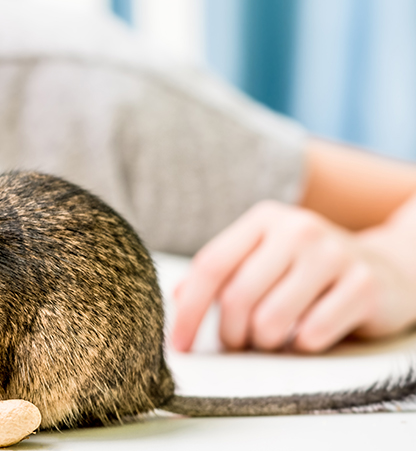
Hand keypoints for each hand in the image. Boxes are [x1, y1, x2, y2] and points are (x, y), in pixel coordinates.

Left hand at [171, 201, 415, 352]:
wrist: (389, 268)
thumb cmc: (309, 269)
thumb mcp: (264, 257)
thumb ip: (222, 272)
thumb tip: (178, 295)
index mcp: (264, 220)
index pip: (211, 265)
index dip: (188, 310)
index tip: (178, 345)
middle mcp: (297, 229)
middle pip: (237, 297)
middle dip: (230, 333)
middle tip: (237, 343)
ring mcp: (334, 254)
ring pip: (271, 320)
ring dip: (264, 343)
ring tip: (273, 338)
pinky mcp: (363, 285)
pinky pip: (311, 335)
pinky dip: (301, 346)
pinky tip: (308, 334)